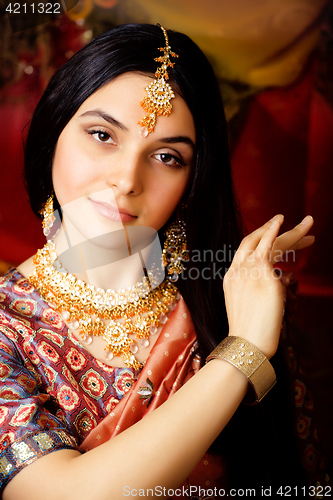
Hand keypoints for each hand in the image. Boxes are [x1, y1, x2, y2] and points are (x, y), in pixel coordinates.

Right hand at [223, 215, 313, 358]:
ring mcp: (248, 270)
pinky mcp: (262, 273)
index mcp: (232, 279)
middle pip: (254, 241)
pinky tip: (284, 221)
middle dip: (274, 229)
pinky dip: (274, 230)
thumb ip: (261, 292)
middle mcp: (237, 270)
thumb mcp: (252, 308)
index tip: (277, 236)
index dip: (263, 240)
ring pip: (268, 242)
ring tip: (309, 223)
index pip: (247, 252)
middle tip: (296, 224)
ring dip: (290, 232)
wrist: (247, 344)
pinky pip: (268, 245)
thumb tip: (279, 285)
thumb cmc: (251, 335)